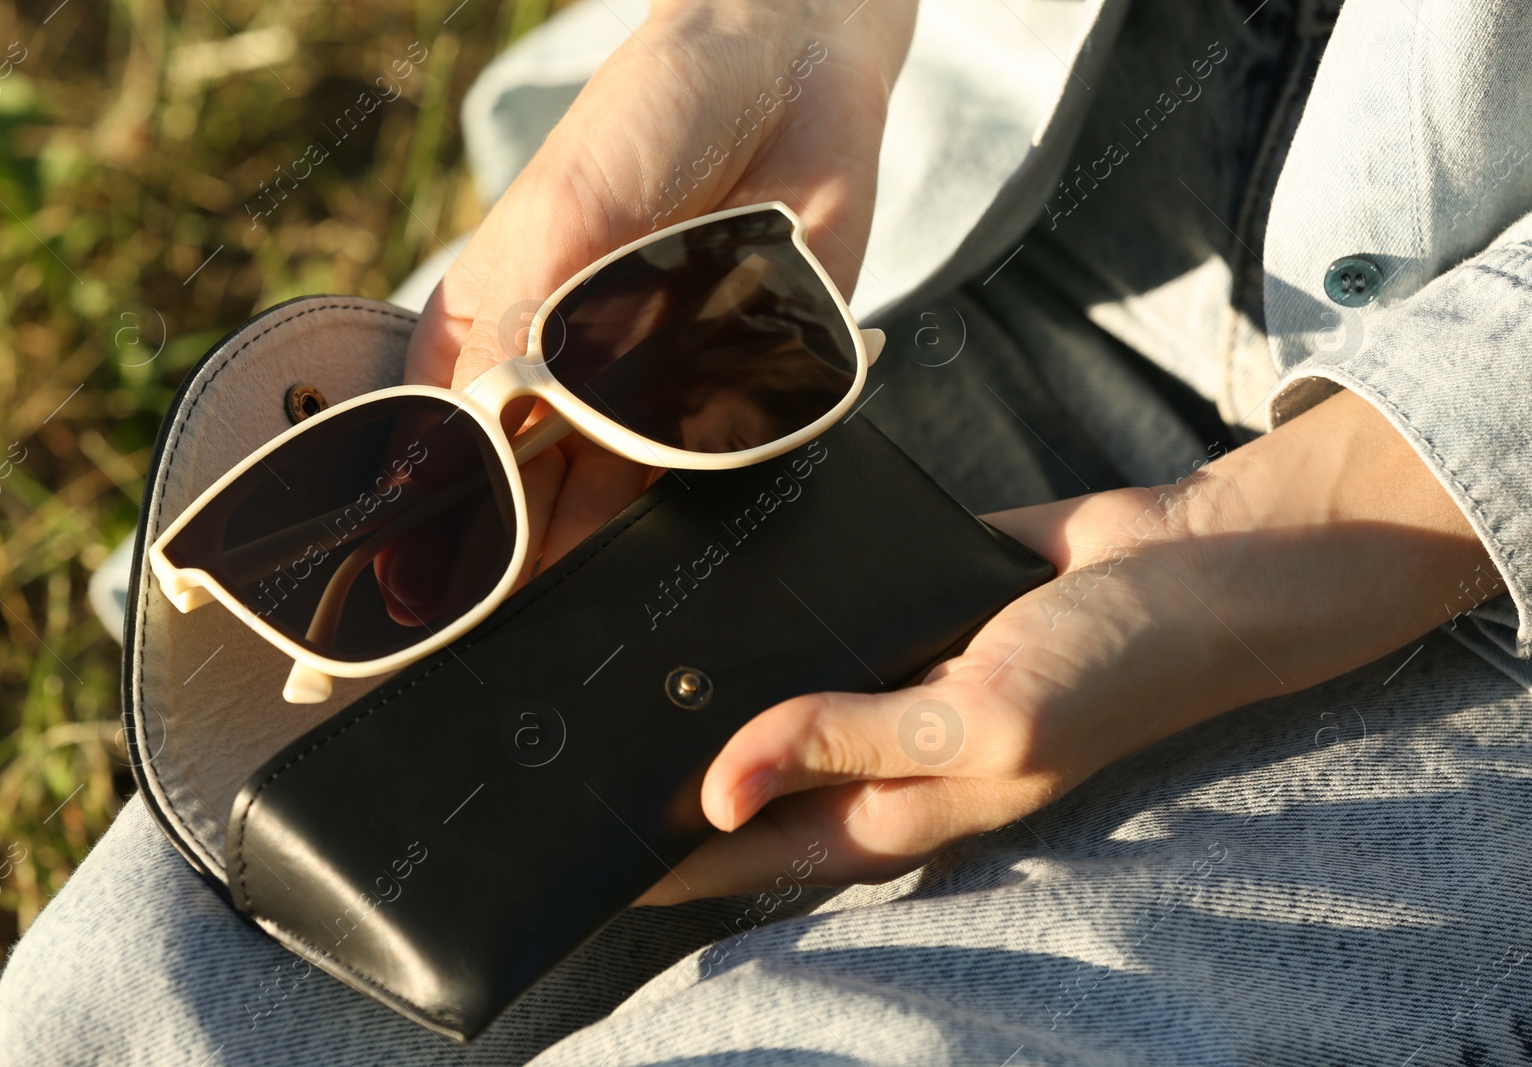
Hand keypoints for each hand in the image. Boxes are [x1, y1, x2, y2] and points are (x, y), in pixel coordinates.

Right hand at [391, 0, 915, 612]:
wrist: (794, 79)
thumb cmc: (657, 112)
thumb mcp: (568, 209)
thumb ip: (512, 324)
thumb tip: (453, 440)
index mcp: (485, 331)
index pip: (431, 456)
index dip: (413, 536)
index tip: (393, 620)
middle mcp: (553, 380)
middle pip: (511, 506)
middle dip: (496, 578)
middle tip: (479, 660)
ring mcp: (633, 401)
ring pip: (593, 516)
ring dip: (577, 576)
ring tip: (557, 646)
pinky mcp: (714, 408)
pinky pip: (687, 491)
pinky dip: (665, 537)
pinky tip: (643, 588)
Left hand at [638, 389, 1501, 903]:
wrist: (1193, 561)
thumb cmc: (1114, 670)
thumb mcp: (982, 724)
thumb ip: (850, 742)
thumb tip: (720, 788)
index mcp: (896, 808)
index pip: (751, 853)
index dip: (667, 861)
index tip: (572, 848)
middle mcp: (880, 749)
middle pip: (747, 770)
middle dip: (663, 762)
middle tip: (558, 732)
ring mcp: (887, 674)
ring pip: (770, 685)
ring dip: (705, 676)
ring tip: (600, 649)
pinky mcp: (899, 602)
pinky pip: (813, 606)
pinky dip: (766, 597)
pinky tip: (700, 572)